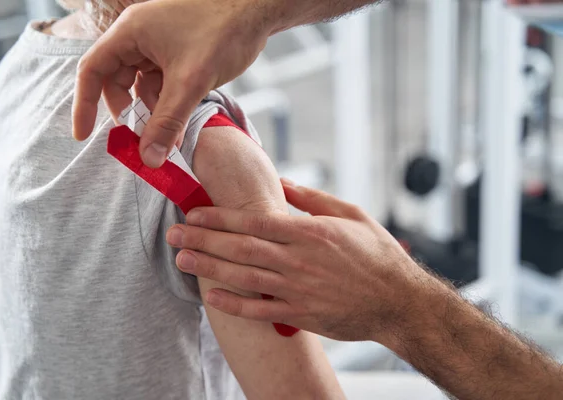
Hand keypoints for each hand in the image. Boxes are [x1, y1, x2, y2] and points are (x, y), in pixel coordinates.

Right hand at [72, 0, 272, 167]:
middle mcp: (138, 36)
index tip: (83, 135)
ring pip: (141, 85)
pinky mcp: (176, 52)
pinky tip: (178, 125)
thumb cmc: (222, 32)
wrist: (256, 11)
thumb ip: (167, 122)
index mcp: (130, 32)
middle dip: (127, 112)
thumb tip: (148, 159)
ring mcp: (158, 43)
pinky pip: (161, 83)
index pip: (92, 70)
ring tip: (167, 137)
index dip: (85, 104)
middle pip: (116, 80)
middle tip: (137, 139)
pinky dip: (166, 104)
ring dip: (151, 112)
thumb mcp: (190, 83)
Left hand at [166, 179, 432, 342]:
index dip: (220, 216)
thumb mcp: (351, 215)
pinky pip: (260, 309)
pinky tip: (211, 296)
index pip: (254, 220)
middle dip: (204, 238)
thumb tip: (282, 182)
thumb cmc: (378, 255)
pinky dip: (234, 304)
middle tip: (174, 233)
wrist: (400, 302)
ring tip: (182, 259)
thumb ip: (313, 199)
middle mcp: (299, 259)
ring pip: (244, 276)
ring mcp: (298, 289)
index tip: (195, 212)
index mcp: (310, 231)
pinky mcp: (301, 314)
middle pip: (241, 246)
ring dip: (210, 267)